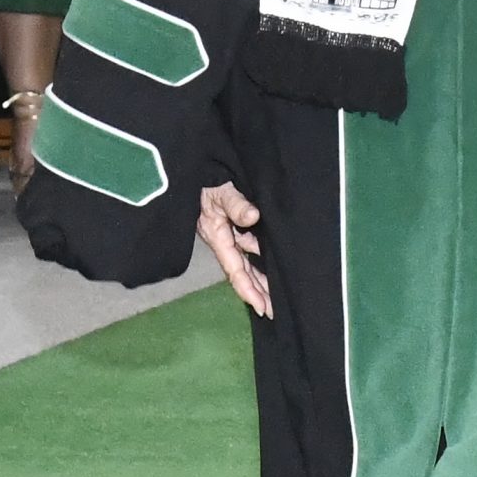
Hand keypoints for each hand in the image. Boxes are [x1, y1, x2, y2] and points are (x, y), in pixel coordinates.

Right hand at [197, 182, 271, 316]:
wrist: (199, 165)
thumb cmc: (207, 179)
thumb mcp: (219, 190)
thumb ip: (235, 203)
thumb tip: (253, 216)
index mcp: (217, 236)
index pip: (235, 269)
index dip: (247, 289)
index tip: (261, 307)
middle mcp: (224, 240)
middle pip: (242, 272)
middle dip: (256, 292)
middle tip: (273, 312)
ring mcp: (230, 233)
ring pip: (248, 261)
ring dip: (261, 278)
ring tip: (277, 296)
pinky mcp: (236, 225)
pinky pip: (250, 247)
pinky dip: (261, 259)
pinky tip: (274, 267)